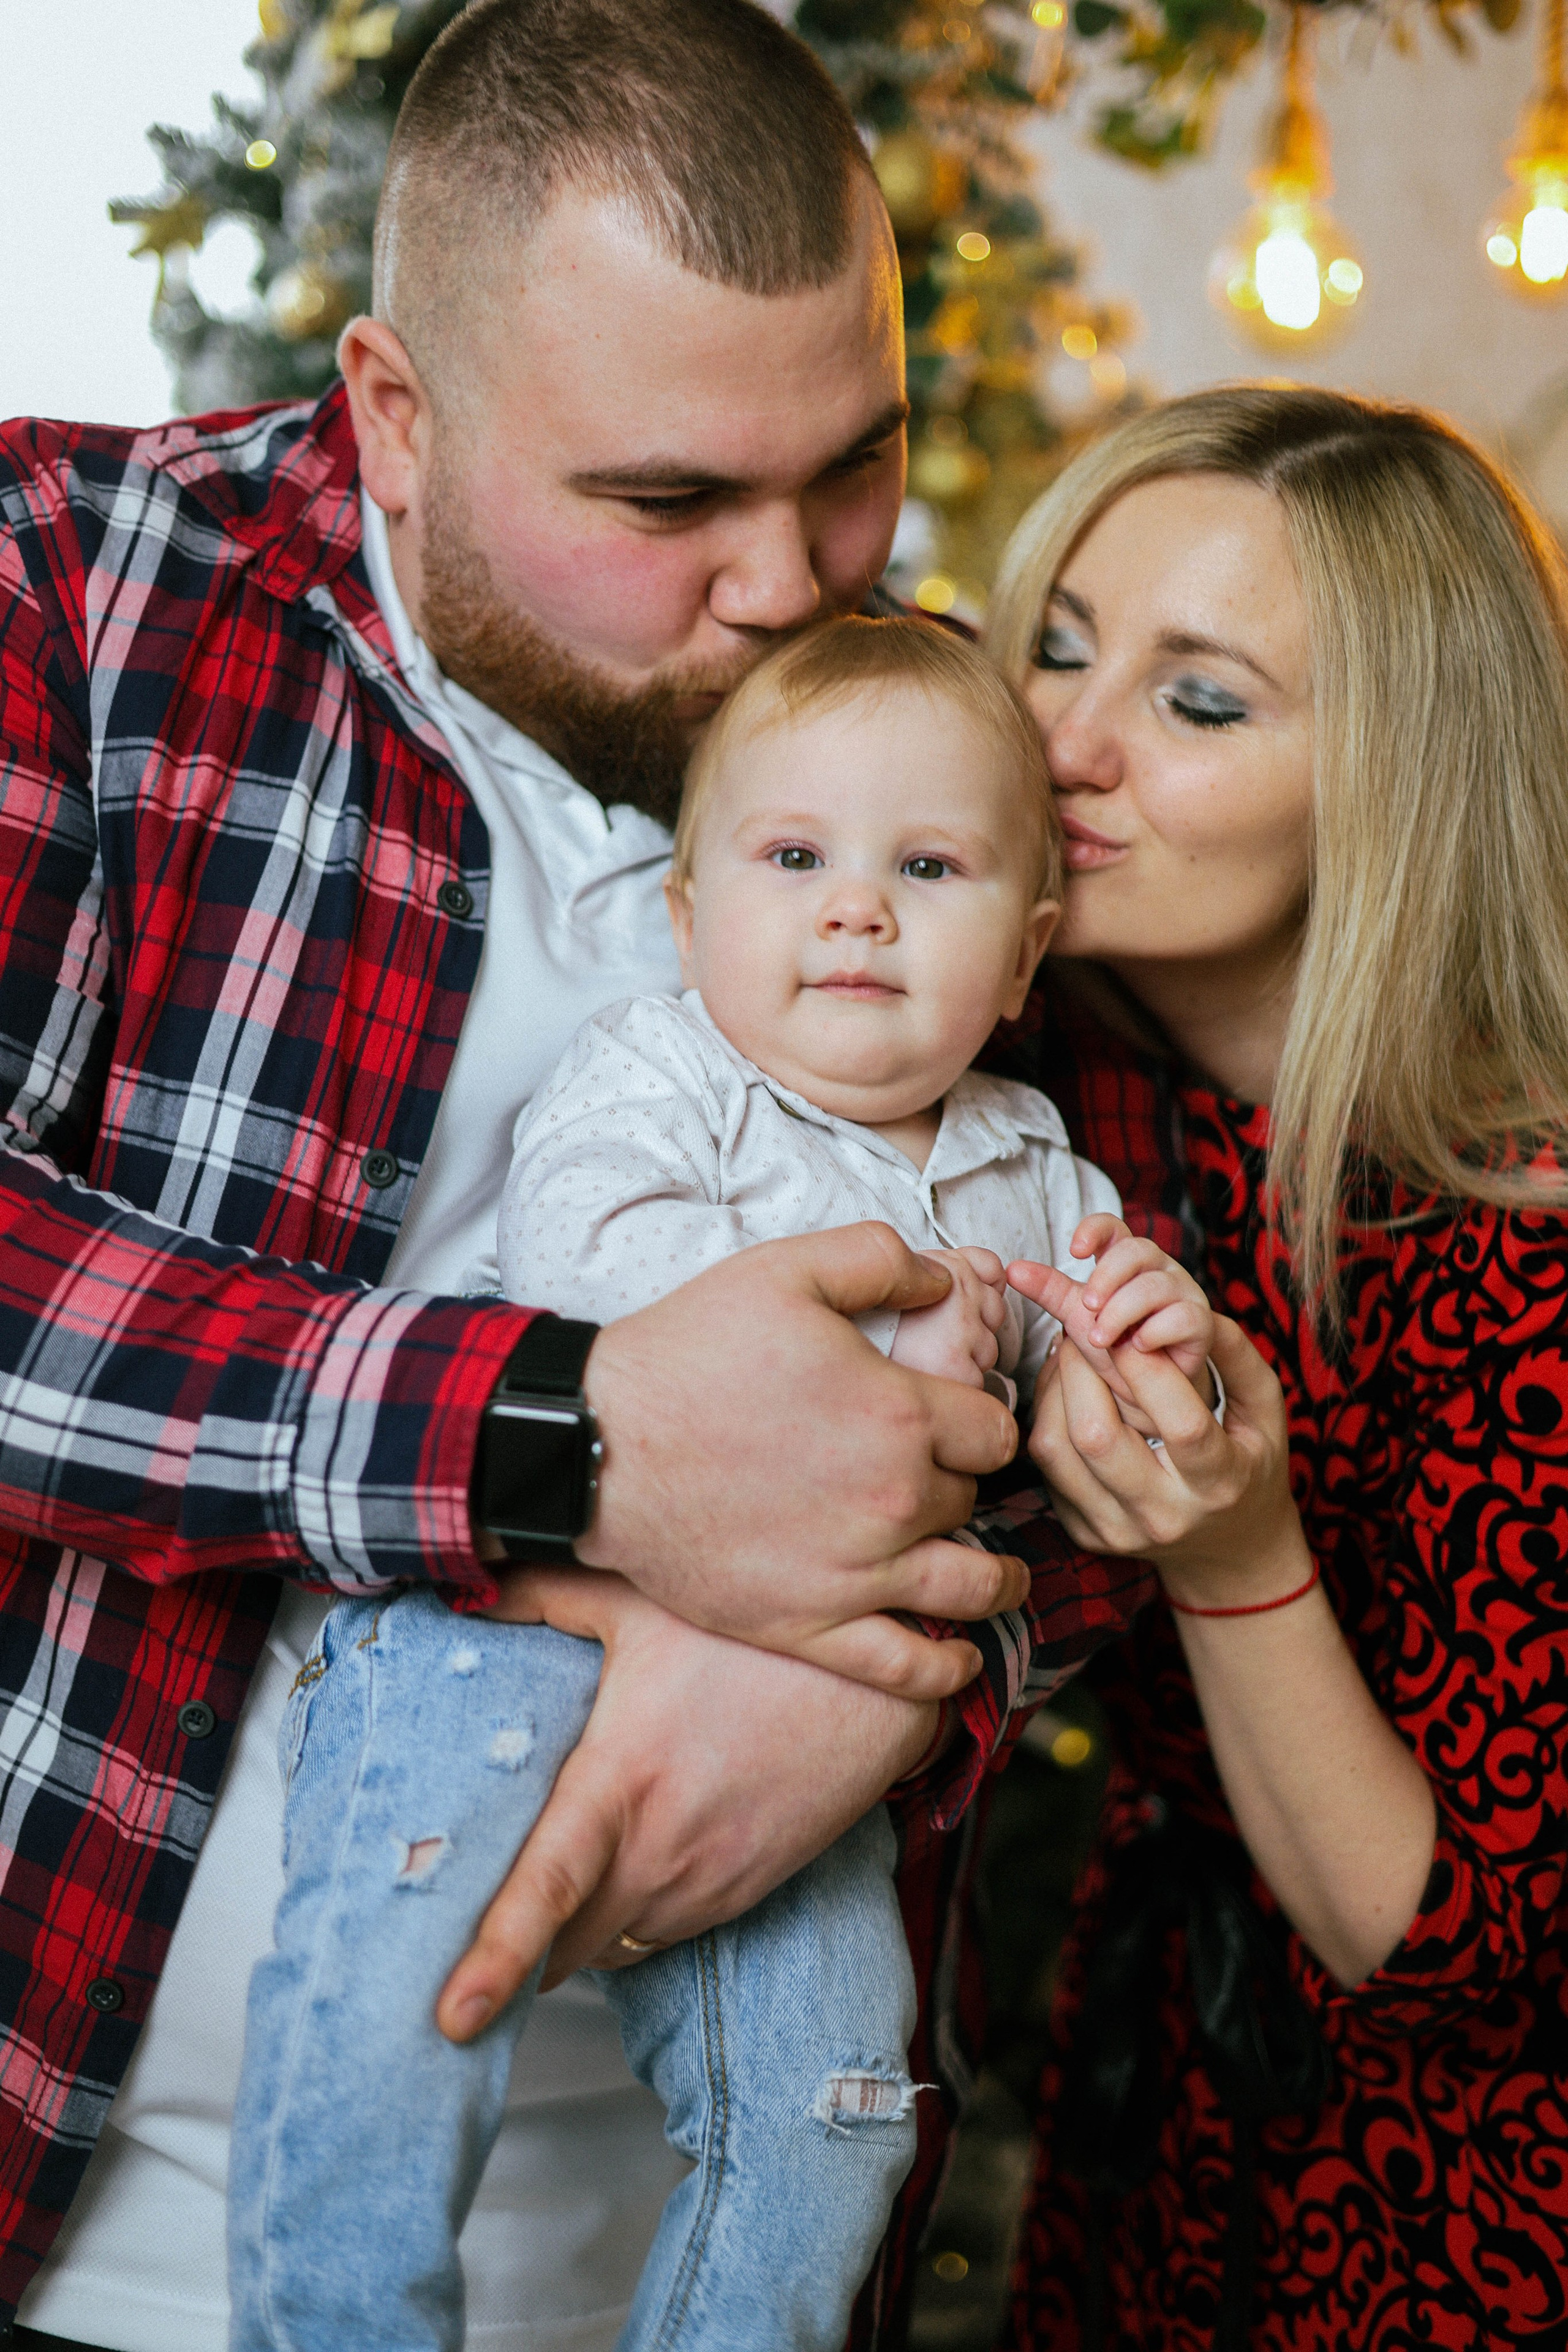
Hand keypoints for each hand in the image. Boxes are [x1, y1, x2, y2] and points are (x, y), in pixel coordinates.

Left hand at [441, 1568, 940, 2038]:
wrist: (877, 1680)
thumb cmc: (756, 1637)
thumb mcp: (636, 1600)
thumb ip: (540, 1594)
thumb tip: (468, 1586)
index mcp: (621, 1783)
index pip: (544, 1893)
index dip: (494, 1962)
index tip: (453, 2019)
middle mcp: (662, 1850)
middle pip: (565, 1948)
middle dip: (519, 1949)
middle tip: (468, 1929)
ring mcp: (708, 1881)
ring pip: (615, 1947)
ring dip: (578, 1935)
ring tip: (548, 1900)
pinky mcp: (744, 1892)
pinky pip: (664, 1936)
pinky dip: (630, 1923)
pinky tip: (621, 1877)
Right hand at [574, 1223, 1023, 1697]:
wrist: (596, 1444)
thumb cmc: (687, 1352)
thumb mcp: (785, 1270)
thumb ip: (879, 1258)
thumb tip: (944, 1276)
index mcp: (898, 1413)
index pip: (991, 1430)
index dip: (980, 1422)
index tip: (960, 1424)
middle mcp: (892, 1499)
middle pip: (969, 1499)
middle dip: (959, 1485)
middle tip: (938, 1479)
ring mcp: (854, 1572)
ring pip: (967, 1587)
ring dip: (995, 1581)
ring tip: (1003, 1579)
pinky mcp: (807, 1624)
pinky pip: (904, 1668)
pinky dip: (945, 1672)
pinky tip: (962, 1661)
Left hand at [1008, 1215, 1214, 1433]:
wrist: (1148, 1390)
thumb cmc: (1115, 1344)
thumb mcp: (1077, 1315)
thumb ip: (1049, 1290)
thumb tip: (1012, 1269)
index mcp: (1126, 1261)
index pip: (1114, 1227)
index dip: (1095, 1230)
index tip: (1073, 1251)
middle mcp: (1158, 1269)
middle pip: (1136, 1249)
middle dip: (1107, 1278)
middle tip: (1087, 1308)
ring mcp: (1183, 1293)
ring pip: (1155, 1284)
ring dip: (1122, 1312)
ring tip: (1102, 1340)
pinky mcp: (1201, 1323)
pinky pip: (1184, 1316)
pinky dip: (1156, 1331)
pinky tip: (1138, 1348)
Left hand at [1020, 1313, 1304, 1606]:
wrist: (1229, 1552)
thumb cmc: (1250, 1465)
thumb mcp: (1265, 1411)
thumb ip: (1235, 1356)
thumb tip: (1188, 1311)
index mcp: (1219, 1484)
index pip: (1181, 1424)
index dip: (1148, 1368)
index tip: (1131, 1327)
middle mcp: (1164, 1515)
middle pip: (1097, 1435)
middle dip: (1082, 1366)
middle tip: (1085, 1326)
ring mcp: (1117, 1530)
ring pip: (1056, 1448)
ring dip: (1053, 1386)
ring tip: (1070, 1352)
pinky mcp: (1084, 1533)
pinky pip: (1045, 1465)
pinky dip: (1047, 1415)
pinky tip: (1066, 1391)